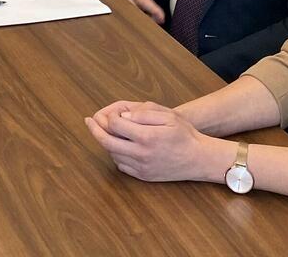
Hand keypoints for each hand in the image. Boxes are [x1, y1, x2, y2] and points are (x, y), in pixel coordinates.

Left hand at [85, 100, 229, 182]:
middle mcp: (141, 154)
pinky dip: (115, 154)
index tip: (112, 111)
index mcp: (146, 137)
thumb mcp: (168, 115)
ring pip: (112, 154)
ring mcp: (141, 168)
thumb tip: (122, 116)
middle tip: (88, 121)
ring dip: (105, 142)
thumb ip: (143, 113)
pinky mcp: (143, 176)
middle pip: (107, 142)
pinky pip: (121, 166)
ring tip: (104, 131)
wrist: (199, 159)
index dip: (110, 115)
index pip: (115, 125)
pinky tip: (118, 145)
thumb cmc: (185, 134)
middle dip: (94, 130)